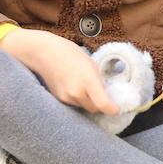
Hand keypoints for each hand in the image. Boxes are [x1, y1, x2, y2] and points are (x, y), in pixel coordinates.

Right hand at [0, 29, 118, 114]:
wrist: (45, 53)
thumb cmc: (70, 53)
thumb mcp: (91, 64)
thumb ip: (98, 81)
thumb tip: (106, 94)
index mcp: (88, 81)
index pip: (102, 104)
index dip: (112, 109)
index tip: (117, 110)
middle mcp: (76, 92)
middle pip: (94, 108)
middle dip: (101, 105)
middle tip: (105, 96)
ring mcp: (66, 97)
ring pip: (84, 107)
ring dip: (89, 102)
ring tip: (87, 88)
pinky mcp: (59, 99)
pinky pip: (74, 104)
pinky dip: (79, 100)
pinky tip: (77, 88)